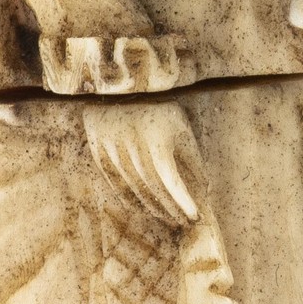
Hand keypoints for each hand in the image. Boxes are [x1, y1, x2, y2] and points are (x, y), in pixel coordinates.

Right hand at [82, 100, 202, 224]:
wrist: (121, 83)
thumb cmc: (158, 104)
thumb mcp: (181, 127)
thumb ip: (192, 158)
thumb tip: (203, 188)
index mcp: (156, 142)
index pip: (171, 182)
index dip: (184, 202)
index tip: (196, 216)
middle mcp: (132, 149)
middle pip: (152, 190)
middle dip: (170, 208)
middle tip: (183, 220)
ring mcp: (112, 151)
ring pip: (132, 189)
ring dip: (151, 206)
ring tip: (166, 216)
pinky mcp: (99, 150)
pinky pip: (113, 181)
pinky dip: (128, 197)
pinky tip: (140, 206)